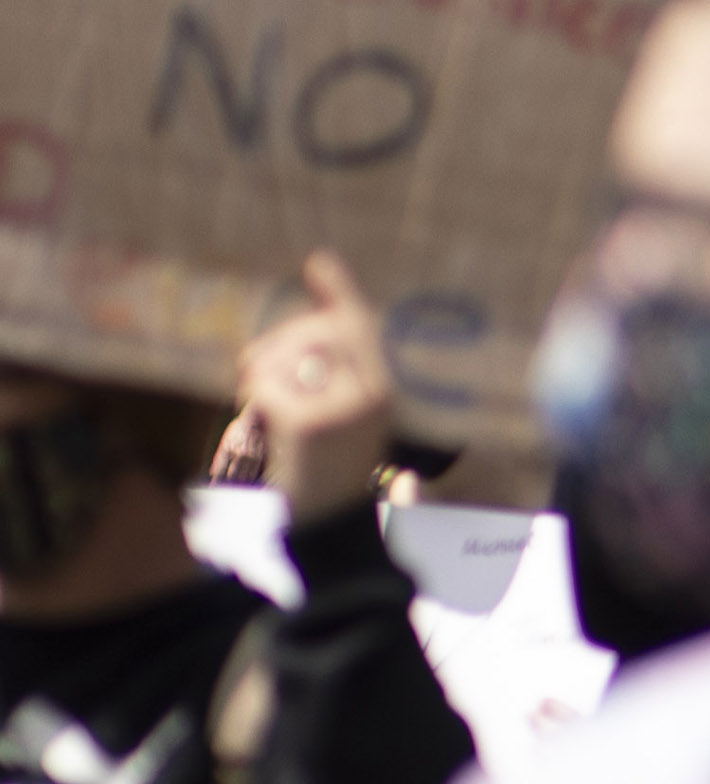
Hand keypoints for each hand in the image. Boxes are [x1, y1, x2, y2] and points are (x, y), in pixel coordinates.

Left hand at [235, 250, 395, 521]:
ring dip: (262, 369)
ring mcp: (346, 408)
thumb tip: (308, 322)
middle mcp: (376, 393)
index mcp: (387, 388)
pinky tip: (260, 414)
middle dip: (281, 340)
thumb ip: (328, 367)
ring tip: (254, 393)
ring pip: (291, 356)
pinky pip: (270, 385)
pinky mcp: (311, 423)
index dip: (339, 291)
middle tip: (250, 365)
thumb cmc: (323, 465)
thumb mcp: (336, 411)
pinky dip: (255, 395)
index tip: (318, 260)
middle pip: (319, 333)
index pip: (361, 326)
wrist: (322, 523)